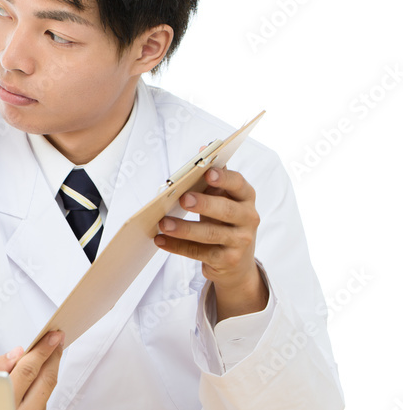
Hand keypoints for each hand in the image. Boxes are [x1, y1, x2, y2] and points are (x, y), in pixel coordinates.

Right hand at [0, 330, 63, 409]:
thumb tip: (20, 353)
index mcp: (4, 406)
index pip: (28, 370)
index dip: (42, 350)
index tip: (52, 337)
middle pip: (46, 379)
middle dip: (53, 356)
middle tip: (57, 340)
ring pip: (46, 391)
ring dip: (46, 373)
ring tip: (43, 358)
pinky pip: (43, 404)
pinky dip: (39, 392)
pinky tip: (31, 388)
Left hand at [154, 166, 267, 319]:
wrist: (236, 262)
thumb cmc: (224, 220)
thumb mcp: (223, 198)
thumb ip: (214, 176)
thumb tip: (204, 147)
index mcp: (246, 197)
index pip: (238, 184)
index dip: (224, 178)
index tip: (207, 172)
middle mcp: (248, 218)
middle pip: (226, 210)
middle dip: (204, 204)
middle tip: (183, 199)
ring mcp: (240, 241)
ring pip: (210, 234)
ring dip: (184, 228)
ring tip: (163, 223)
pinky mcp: (227, 260)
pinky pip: (199, 253)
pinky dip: (177, 246)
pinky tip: (160, 240)